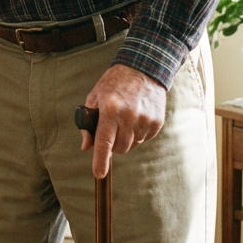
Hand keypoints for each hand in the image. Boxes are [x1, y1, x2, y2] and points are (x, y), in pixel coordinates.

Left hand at [79, 63, 166, 177]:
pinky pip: (144, 139)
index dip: (100, 160)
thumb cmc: (114, 83)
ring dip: (126, 138)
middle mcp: (129, 116)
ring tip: (124, 118)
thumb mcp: (95, 96)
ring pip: (132, 145)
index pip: (104, 141)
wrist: (143, 69)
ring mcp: (145, 120)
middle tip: (111, 128)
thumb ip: (88, 123)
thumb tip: (86, 147)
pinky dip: (137, 133)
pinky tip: (136, 117)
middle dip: (113, 144)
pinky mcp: (156, 123)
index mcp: (111, 109)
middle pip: (119, 148)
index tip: (98, 173)